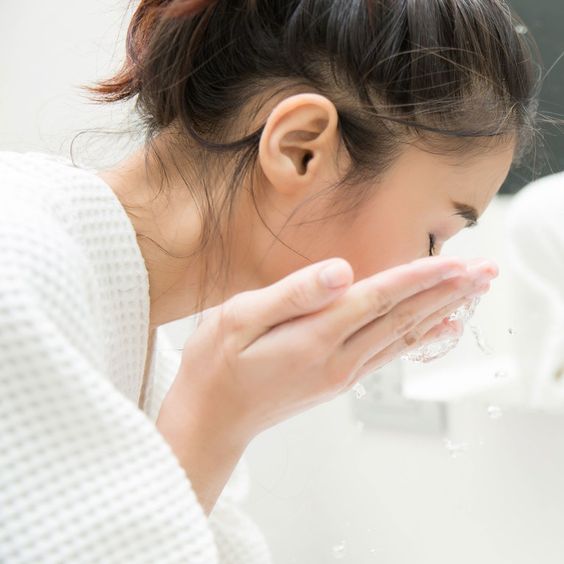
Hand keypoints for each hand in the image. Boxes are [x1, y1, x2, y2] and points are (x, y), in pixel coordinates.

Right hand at [156, 255, 495, 512]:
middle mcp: (337, 359)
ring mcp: (340, 374)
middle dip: (447, 293)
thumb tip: (342, 271)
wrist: (211, 420)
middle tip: (487, 273)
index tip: (457, 262)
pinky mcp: (337, 380)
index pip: (378, 298)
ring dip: (440, 313)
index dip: (419, 277)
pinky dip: (418, 339)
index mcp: (314, 337)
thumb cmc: (215, 366)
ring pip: (402, 337)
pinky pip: (388, 355)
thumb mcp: (238, 319)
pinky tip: (437, 330)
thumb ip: (293, 294)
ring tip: (473, 295)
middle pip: (402, 318)